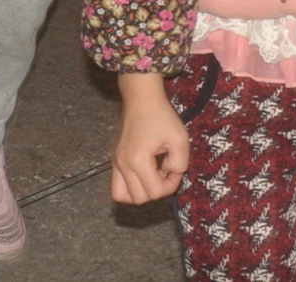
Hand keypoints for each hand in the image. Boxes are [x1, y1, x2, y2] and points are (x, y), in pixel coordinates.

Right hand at [110, 73, 190, 204]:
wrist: (141, 98)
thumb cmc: (161, 116)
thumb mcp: (180, 138)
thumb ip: (180, 163)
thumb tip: (171, 174)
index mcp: (138, 161)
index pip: (155, 192)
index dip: (171, 185)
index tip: (176, 167)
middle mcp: (123, 165)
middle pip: (140, 198)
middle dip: (157, 189)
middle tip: (166, 170)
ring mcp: (116, 163)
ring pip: (122, 196)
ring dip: (141, 192)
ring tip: (153, 176)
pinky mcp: (115, 159)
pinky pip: (117, 186)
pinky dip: (130, 187)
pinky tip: (144, 173)